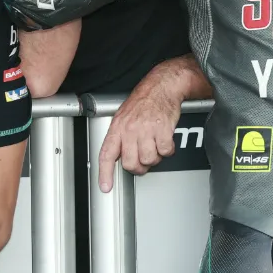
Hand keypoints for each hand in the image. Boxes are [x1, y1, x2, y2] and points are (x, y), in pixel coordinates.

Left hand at [98, 71, 183, 191]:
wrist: (162, 86)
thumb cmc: (144, 101)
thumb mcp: (124, 116)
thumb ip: (120, 137)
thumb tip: (118, 156)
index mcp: (118, 127)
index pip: (107, 154)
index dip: (104, 173)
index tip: (105, 187)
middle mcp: (130, 129)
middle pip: (131, 163)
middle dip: (139, 167)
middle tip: (143, 160)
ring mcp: (146, 130)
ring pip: (149, 159)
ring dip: (155, 157)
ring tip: (155, 146)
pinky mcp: (163, 130)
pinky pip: (165, 151)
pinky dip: (168, 150)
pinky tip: (165, 140)